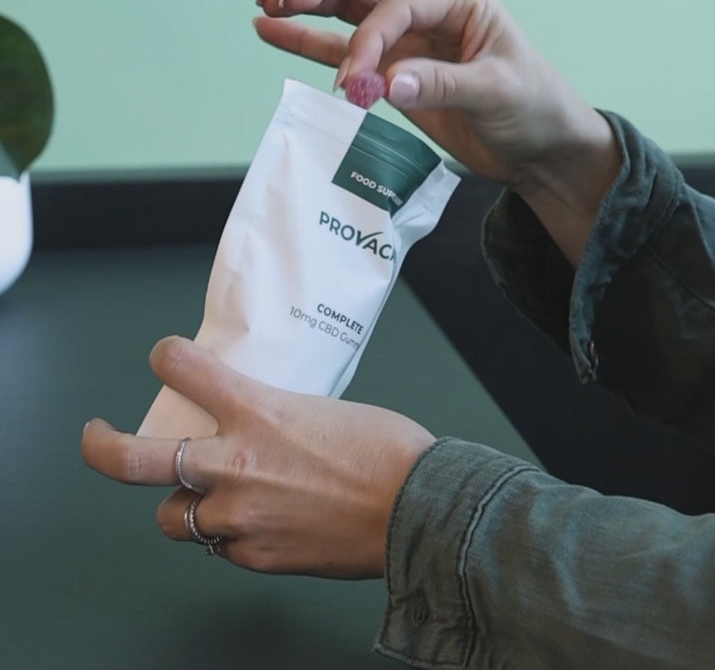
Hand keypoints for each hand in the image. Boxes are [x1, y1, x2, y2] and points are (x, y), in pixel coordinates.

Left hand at [81, 336, 433, 577]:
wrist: (419, 508)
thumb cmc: (385, 450)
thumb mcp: (320, 409)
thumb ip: (271, 416)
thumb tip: (252, 423)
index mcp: (256, 411)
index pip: (182, 367)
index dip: (166, 357)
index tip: (165, 359)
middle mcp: (234, 463)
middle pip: (132, 459)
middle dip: (102, 446)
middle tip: (96, 436)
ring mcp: (238, 516)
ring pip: (172, 518)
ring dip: (184, 504)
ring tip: (211, 497)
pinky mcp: (254, 557)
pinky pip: (217, 547)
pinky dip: (227, 534)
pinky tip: (260, 523)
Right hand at [254, 0, 620, 264]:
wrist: (537, 147)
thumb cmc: (532, 108)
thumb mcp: (496, 92)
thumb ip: (442, 84)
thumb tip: (388, 85)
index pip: (395, 4)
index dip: (368, 40)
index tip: (356, 83)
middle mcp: (429, 11)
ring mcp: (408, 42)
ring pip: (348, 12)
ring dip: (308, 8)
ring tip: (267, 8)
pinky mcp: (395, 74)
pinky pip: (348, 53)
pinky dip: (313, 44)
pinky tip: (277, 32)